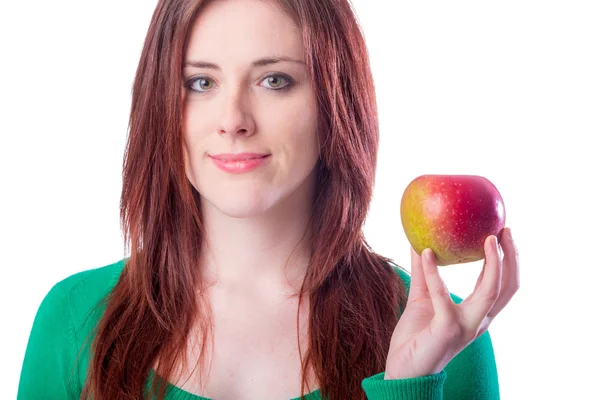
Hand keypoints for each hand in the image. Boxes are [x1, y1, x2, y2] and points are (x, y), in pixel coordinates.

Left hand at [384, 227, 519, 378]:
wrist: (403, 370)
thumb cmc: (415, 336)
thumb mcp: (421, 297)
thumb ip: (424, 272)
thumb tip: (420, 241)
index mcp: (477, 313)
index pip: (504, 284)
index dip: (509, 259)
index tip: (504, 232)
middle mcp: (478, 320)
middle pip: (508, 287)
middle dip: (512, 258)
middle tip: (505, 230)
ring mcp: (466, 326)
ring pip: (490, 292)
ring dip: (493, 264)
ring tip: (486, 239)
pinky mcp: (446, 329)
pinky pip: (442, 295)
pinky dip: (433, 272)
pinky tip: (424, 252)